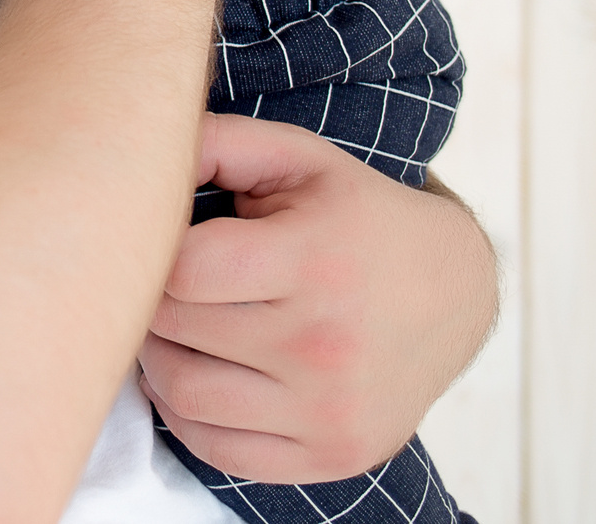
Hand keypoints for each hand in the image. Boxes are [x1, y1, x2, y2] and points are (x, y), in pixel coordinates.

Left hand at [138, 115, 497, 481]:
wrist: (455, 291)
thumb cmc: (357, 216)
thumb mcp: (298, 158)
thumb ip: (214, 142)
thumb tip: (140, 155)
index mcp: (315, 262)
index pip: (182, 272)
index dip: (152, 255)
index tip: (160, 244)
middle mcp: (327, 345)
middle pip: (173, 332)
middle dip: (148, 302)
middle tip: (157, 283)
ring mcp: (332, 410)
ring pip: (184, 396)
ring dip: (157, 360)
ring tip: (171, 328)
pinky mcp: (332, 454)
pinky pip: (218, 450)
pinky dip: (188, 415)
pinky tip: (199, 374)